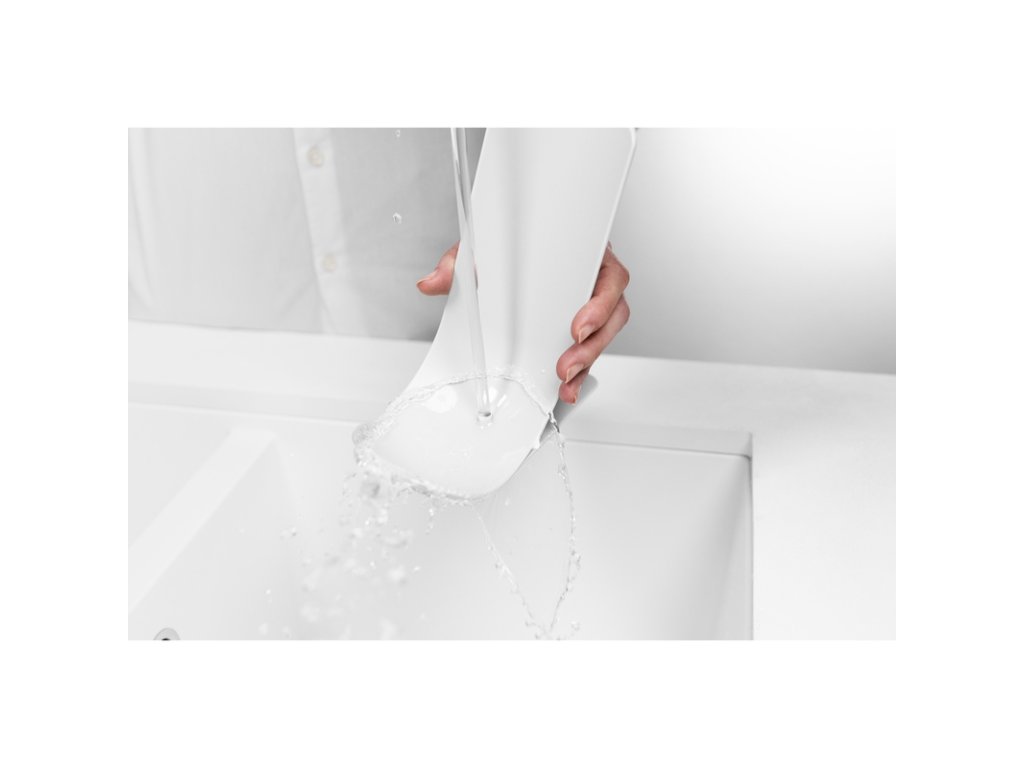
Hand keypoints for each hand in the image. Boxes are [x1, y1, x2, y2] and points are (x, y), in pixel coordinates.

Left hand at [417, 242, 629, 404]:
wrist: (512, 241)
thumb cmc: (514, 242)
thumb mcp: (485, 245)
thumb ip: (459, 262)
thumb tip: (433, 282)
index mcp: (584, 254)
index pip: (609, 277)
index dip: (600, 305)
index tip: (577, 327)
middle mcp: (592, 280)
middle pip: (612, 315)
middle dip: (591, 346)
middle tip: (565, 366)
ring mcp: (589, 305)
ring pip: (603, 336)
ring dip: (585, 362)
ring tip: (564, 381)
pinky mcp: (580, 327)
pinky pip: (588, 349)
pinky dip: (579, 371)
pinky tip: (565, 387)